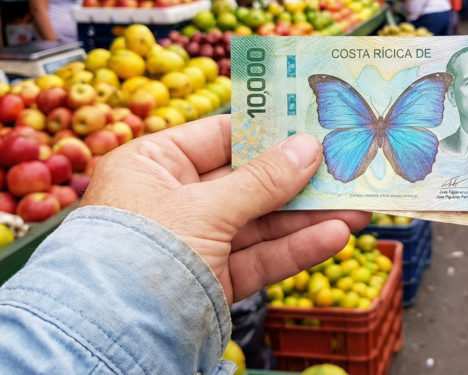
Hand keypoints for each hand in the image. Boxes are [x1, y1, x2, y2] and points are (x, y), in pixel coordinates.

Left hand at [82, 115, 370, 304]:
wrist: (109, 340)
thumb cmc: (140, 255)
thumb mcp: (205, 208)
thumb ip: (262, 181)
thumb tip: (308, 147)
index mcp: (152, 165)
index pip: (220, 137)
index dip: (269, 132)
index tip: (314, 127)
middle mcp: (171, 200)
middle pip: (247, 182)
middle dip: (299, 180)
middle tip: (347, 169)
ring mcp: (193, 243)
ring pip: (259, 223)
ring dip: (308, 217)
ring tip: (358, 208)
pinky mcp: (209, 281)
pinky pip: (257, 258)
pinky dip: (294, 249)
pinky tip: (335, 236)